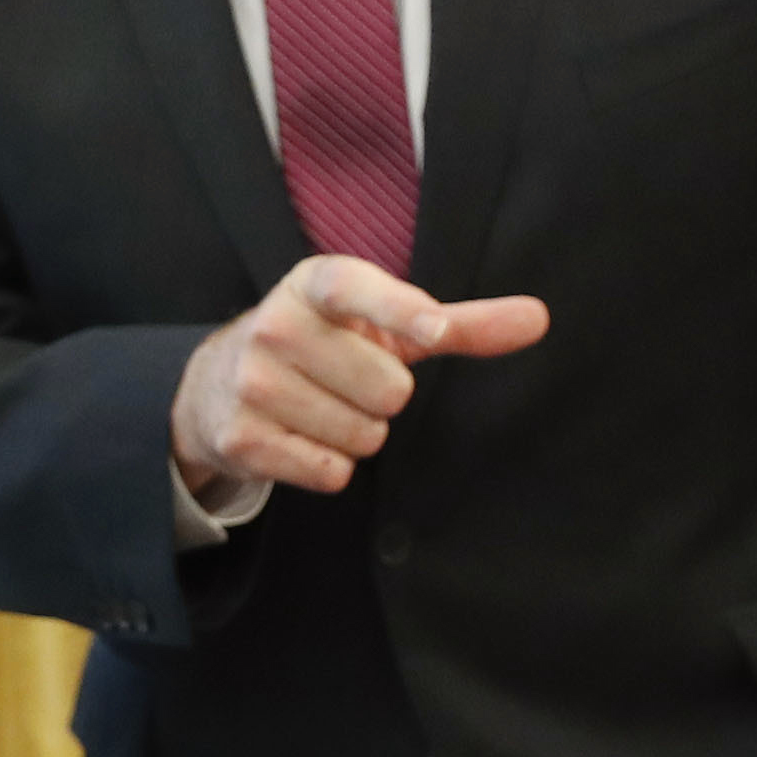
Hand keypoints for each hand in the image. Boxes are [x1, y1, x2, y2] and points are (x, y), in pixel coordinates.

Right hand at [170, 257, 547, 497]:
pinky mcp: (241, 437)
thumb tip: (539, 318)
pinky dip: (329, 465)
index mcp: (314, 285)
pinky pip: (329, 472)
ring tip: (321, 408)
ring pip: (362, 435)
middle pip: (387, 390)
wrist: (216, 384)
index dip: (399, 309)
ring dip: (356, 434)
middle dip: (382, 398)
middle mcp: (275, 325)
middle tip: (347, 383)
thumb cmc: (324, 346)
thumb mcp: (382, 326)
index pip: (356, 289)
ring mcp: (252, 382)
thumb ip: (459, 324)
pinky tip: (301, 437)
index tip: (434, 328)